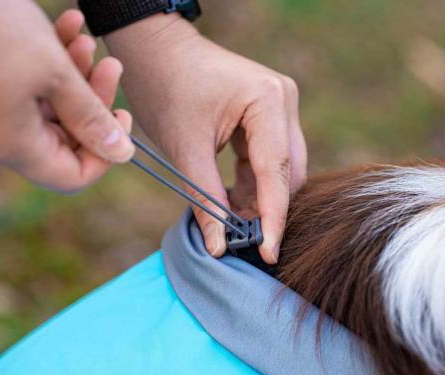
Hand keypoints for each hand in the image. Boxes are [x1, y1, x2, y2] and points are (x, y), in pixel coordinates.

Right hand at [0, 1, 133, 192]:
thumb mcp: (52, 72)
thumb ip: (90, 116)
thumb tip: (123, 154)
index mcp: (14, 144)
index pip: (72, 176)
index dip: (105, 153)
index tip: (122, 116)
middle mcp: (1, 134)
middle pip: (67, 136)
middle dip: (94, 99)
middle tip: (110, 64)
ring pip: (52, 104)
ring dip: (77, 72)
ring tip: (87, 40)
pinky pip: (31, 83)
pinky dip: (53, 57)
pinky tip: (69, 24)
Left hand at [104, 13, 306, 263]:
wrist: (155, 49)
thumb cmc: (164, 88)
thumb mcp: (184, 148)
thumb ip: (205, 199)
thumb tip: (219, 247)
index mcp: (268, 100)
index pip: (277, 171)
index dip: (274, 217)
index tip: (269, 254)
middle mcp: (284, 100)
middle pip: (289, 171)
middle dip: (269, 208)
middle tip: (244, 241)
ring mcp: (279, 106)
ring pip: (281, 168)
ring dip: (260, 197)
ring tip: (231, 221)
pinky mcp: (268, 114)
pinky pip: (269, 158)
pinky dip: (253, 182)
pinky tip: (233, 199)